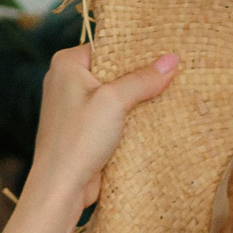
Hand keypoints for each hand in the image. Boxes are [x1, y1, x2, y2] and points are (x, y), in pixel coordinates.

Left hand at [25, 44, 179, 213]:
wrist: (61, 186)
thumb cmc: (79, 139)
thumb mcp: (114, 102)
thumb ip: (143, 79)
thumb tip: (172, 60)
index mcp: (66, 63)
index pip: (108, 46)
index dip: (136, 51)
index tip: (164, 53)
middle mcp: (66, 80)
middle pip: (112, 70)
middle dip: (139, 76)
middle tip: (172, 74)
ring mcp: (74, 106)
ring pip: (114, 95)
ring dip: (136, 100)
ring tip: (168, 94)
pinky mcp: (82, 129)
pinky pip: (111, 115)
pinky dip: (128, 118)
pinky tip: (152, 118)